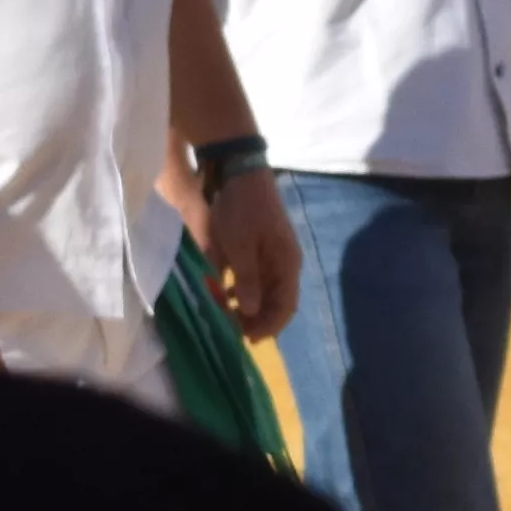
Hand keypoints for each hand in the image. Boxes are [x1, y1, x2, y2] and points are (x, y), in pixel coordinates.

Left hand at [195, 161, 301, 340]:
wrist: (238, 170)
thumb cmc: (241, 210)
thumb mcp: (240, 246)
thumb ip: (246, 280)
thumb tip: (249, 312)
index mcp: (286, 264)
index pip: (286, 306)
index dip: (269, 326)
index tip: (247, 340)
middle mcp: (284, 263)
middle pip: (276, 301)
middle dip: (256, 319)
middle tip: (231, 331)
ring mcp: (271, 254)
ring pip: (264, 290)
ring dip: (247, 305)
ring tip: (224, 314)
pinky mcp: (258, 246)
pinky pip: (254, 276)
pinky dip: (241, 288)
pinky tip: (223, 290)